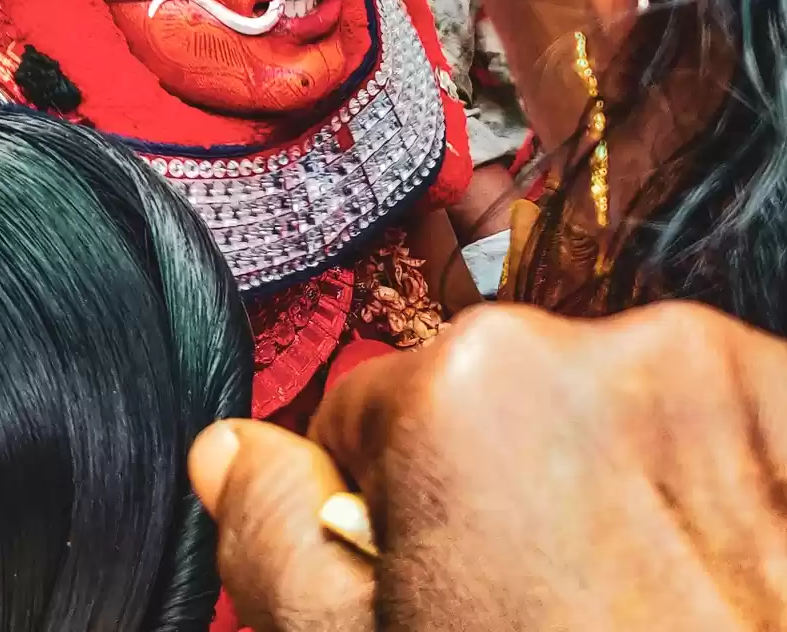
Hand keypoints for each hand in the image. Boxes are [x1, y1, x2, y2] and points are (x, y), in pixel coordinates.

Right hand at [191, 303, 786, 630]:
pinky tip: (717, 573)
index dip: (399, 513)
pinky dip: (709, 480)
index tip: (452, 587)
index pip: (382, 412)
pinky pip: (715, 417)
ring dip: (612, 477)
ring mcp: (717, 368)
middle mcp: (596, 342)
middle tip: (550, 610)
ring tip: (644, 598)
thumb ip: (282, 547)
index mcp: (467, 390)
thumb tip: (230, 451)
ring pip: (610, 402)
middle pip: (502, 399)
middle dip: (507, 483)